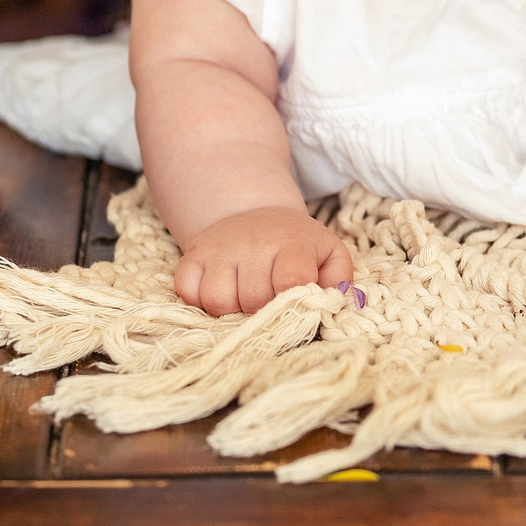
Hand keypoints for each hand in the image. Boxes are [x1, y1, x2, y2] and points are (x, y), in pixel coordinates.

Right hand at [172, 207, 353, 316]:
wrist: (256, 214)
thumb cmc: (297, 245)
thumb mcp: (329, 254)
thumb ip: (339, 280)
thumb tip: (331, 304)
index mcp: (292, 242)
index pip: (292, 279)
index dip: (292, 300)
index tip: (294, 303)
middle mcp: (253, 242)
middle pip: (253, 298)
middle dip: (262, 310)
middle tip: (269, 300)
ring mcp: (220, 248)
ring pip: (217, 300)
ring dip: (231, 310)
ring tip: (244, 298)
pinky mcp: (193, 254)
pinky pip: (186, 291)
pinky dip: (198, 300)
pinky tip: (220, 290)